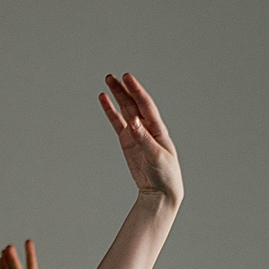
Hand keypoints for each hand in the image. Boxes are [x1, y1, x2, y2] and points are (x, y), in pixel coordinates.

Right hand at [98, 72, 182, 207]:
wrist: (160, 192)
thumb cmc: (164, 174)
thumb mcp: (156, 157)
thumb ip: (144, 139)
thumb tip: (133, 122)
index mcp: (158, 128)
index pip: (145, 105)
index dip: (136, 90)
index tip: (127, 78)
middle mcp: (147, 127)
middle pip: (133, 103)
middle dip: (124, 89)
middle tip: (113, 76)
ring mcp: (136, 133)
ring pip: (125, 110)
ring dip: (117, 96)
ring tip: (108, 80)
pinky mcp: (127, 142)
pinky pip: (117, 123)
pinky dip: (111, 112)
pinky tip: (104, 100)